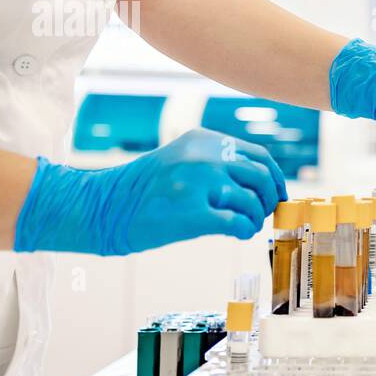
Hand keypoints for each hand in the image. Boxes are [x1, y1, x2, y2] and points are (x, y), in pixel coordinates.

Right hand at [14, 129, 286, 254]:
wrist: (102, 207)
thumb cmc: (143, 190)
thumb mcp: (181, 159)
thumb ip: (215, 163)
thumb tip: (259, 183)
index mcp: (204, 141)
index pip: (259, 156)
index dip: (274, 179)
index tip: (274, 195)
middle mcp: (204, 157)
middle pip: (261, 177)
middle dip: (267, 200)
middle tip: (258, 215)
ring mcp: (198, 184)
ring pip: (252, 202)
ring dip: (254, 219)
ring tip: (243, 226)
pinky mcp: (192, 214)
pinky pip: (238, 223)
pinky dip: (244, 231)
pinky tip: (235, 234)